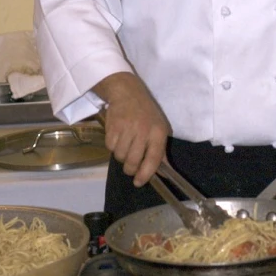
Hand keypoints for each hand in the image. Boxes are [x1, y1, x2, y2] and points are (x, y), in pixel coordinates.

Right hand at [93, 72, 171, 186]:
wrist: (127, 92)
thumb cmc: (146, 112)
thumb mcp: (159, 128)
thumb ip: (161, 150)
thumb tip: (165, 171)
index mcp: (158, 132)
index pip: (153, 159)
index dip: (145, 174)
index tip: (139, 182)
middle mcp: (143, 131)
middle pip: (133, 161)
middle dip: (130, 169)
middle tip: (130, 167)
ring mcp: (127, 128)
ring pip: (120, 156)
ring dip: (121, 156)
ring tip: (125, 147)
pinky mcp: (112, 127)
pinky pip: (109, 147)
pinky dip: (112, 147)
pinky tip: (117, 138)